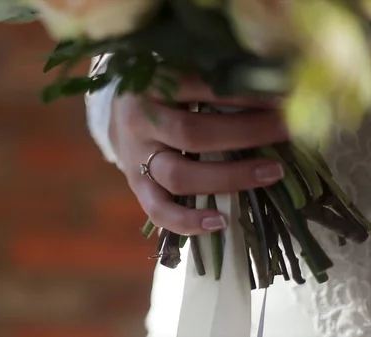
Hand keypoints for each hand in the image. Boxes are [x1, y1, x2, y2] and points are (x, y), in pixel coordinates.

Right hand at [110, 76, 288, 234]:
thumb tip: (276, 80)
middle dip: (247, 133)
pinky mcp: (135, 186)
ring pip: (178, 175)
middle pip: (192, 134)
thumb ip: (213, 75)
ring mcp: (134, 157)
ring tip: (272, 172)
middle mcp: (138, 121)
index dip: (246, 94)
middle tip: (288, 130)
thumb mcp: (179, 70)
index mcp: (150, 84)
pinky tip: (221, 222)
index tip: (285, 95)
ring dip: (229, 177)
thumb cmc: (165, 89)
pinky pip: (158, 210)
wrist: (120, 112)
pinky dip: (187, 221)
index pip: (201, 87)